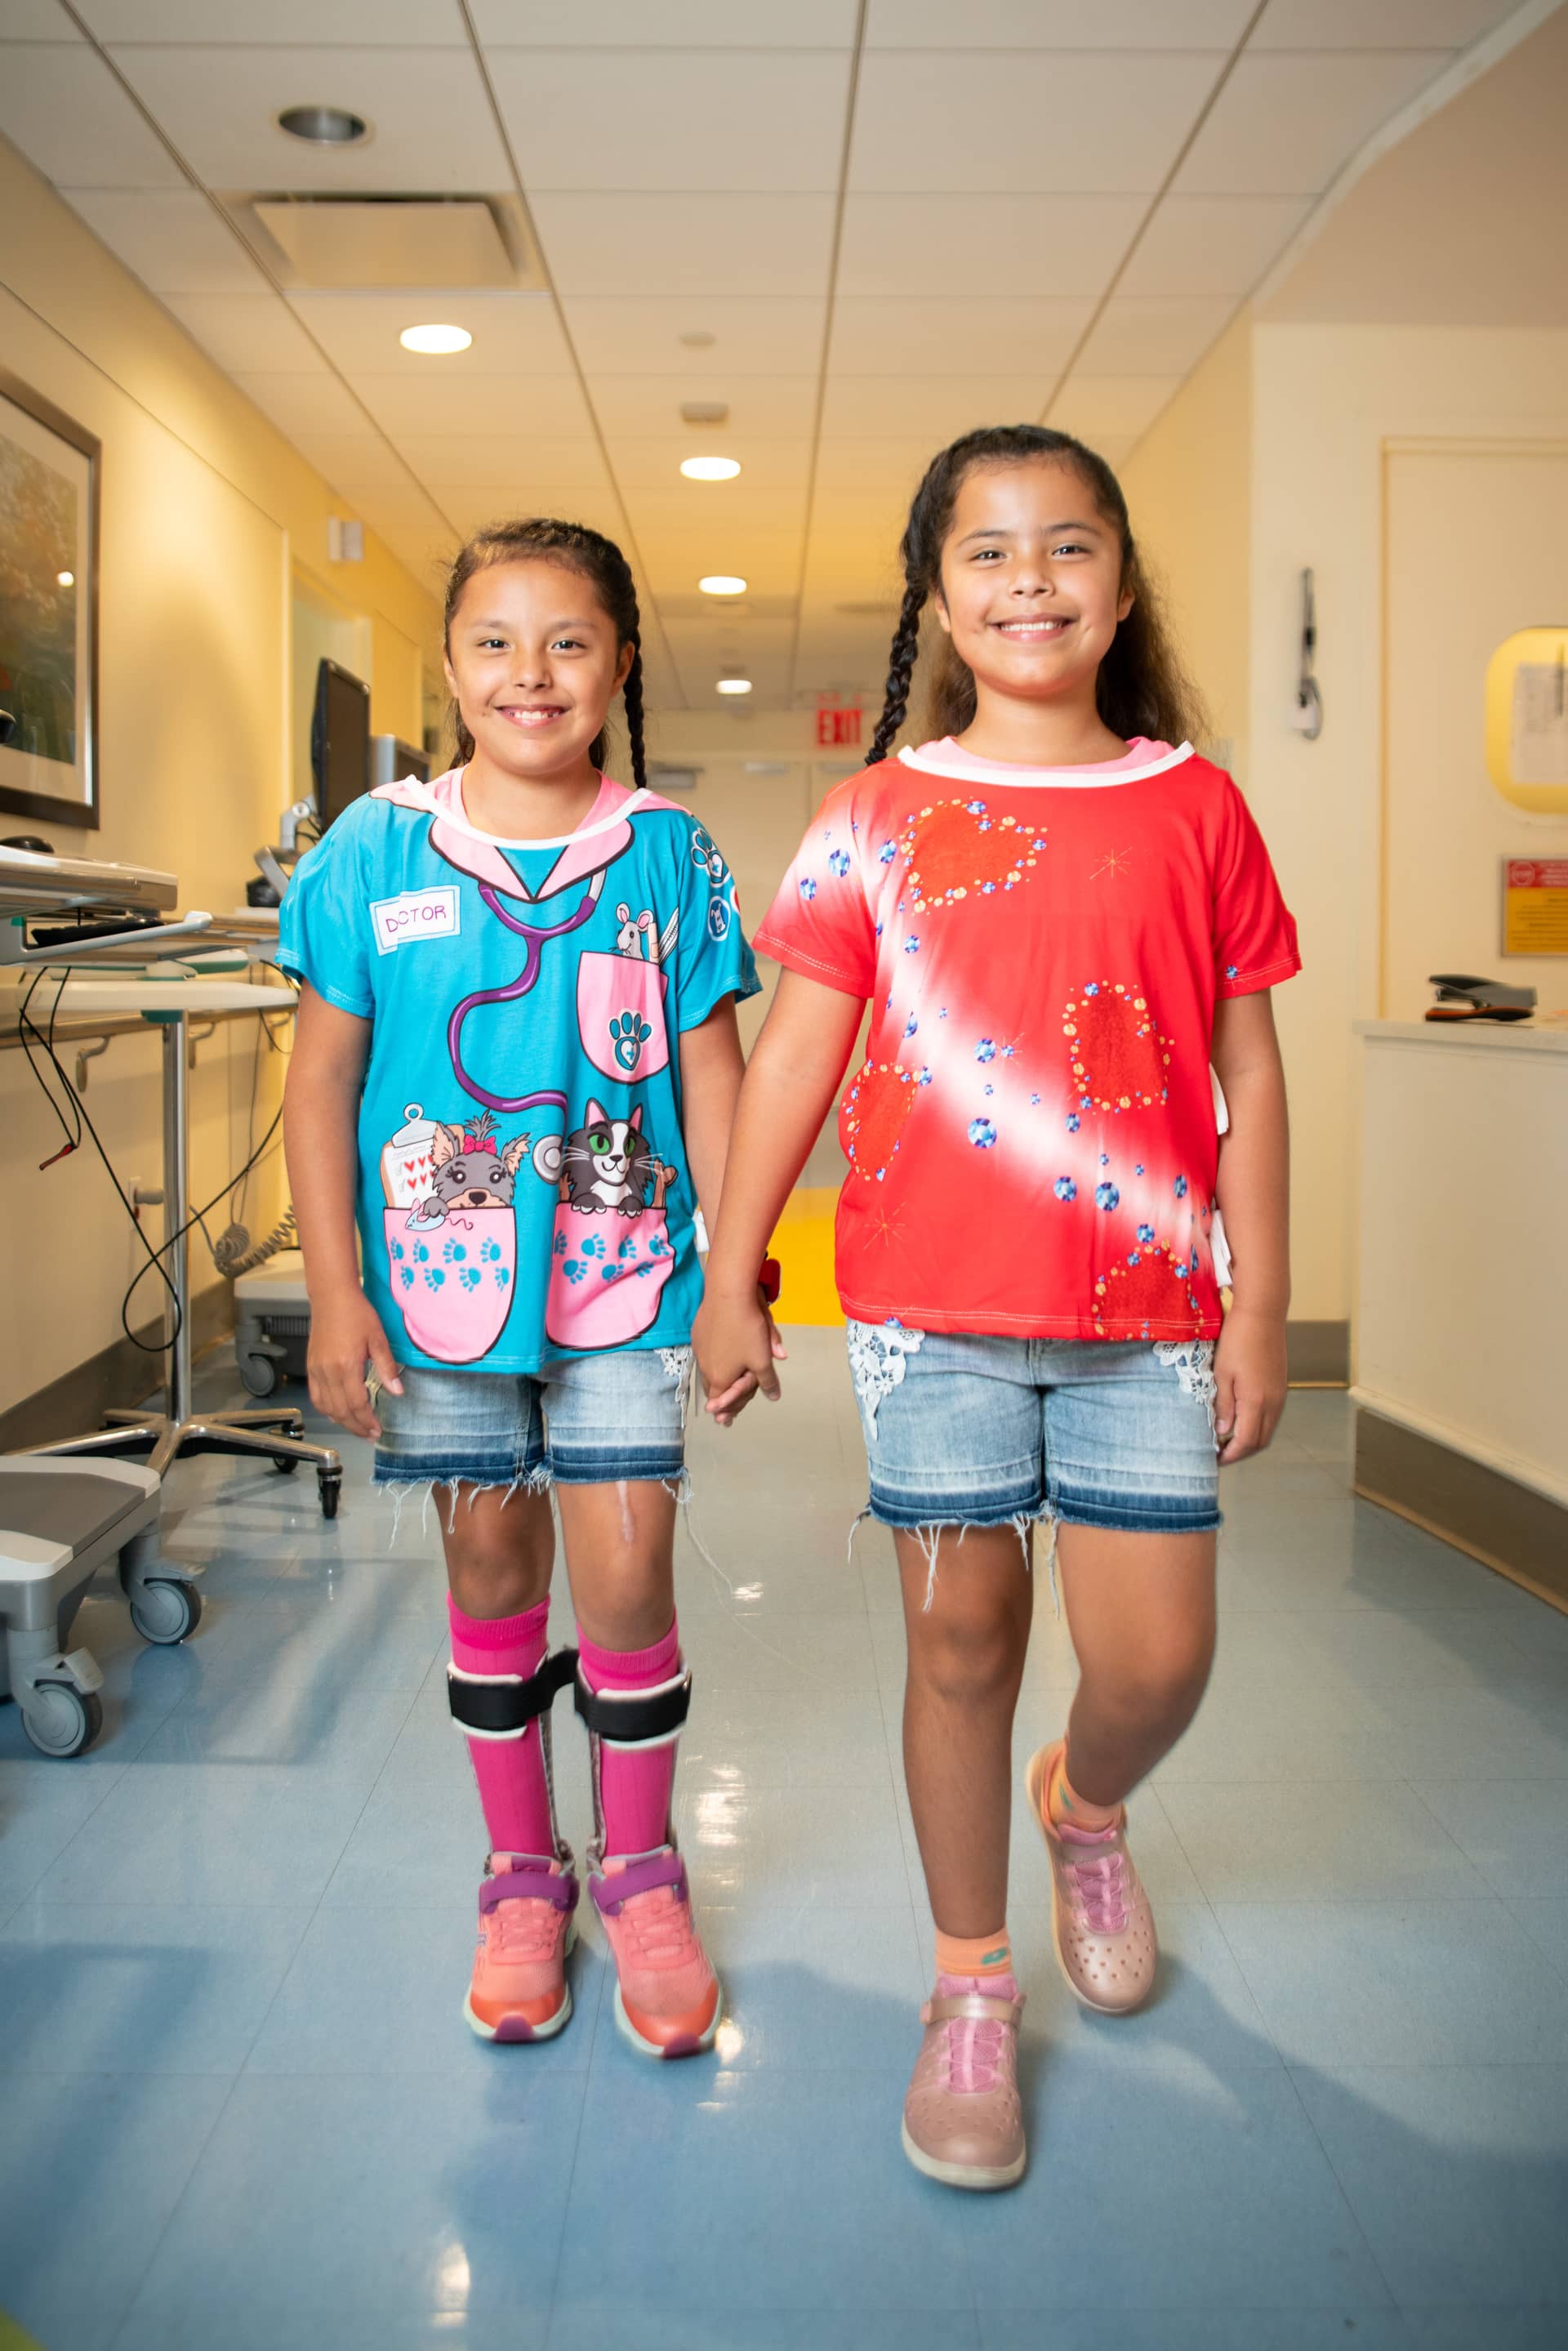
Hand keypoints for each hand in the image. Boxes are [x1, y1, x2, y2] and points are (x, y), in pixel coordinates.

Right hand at [307, 1283, 402, 1440]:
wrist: (332, 1297)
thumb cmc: (356, 1313)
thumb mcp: (378, 1339)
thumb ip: (386, 1368)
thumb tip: (397, 1391)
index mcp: (345, 1366)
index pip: (356, 1404)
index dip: (367, 1421)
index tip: (377, 1430)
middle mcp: (327, 1371)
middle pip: (340, 1411)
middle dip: (356, 1427)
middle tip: (370, 1434)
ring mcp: (316, 1370)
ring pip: (326, 1407)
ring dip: (341, 1421)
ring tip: (357, 1427)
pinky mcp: (311, 1367)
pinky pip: (316, 1396)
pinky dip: (327, 1409)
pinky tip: (338, 1412)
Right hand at [693, 1288, 787, 1427]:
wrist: (727, 1295)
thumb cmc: (747, 1330)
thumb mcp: (762, 1359)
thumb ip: (768, 1380)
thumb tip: (774, 1396)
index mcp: (721, 1377)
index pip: (722, 1401)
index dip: (727, 1411)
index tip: (725, 1422)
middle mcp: (705, 1366)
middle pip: (711, 1388)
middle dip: (718, 1398)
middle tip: (721, 1408)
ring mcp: (700, 1349)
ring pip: (706, 1371)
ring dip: (713, 1380)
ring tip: (718, 1385)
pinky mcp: (698, 1334)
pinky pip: (704, 1354)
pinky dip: (711, 1361)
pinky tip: (714, 1357)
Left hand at [1213, 1307, 1286, 1464]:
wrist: (1263, 1314)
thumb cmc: (1238, 1339)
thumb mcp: (1222, 1373)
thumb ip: (1224, 1405)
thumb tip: (1223, 1431)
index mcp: (1257, 1401)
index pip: (1246, 1442)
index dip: (1230, 1455)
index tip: (1215, 1459)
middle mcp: (1273, 1402)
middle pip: (1260, 1441)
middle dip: (1241, 1452)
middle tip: (1219, 1453)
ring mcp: (1280, 1395)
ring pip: (1268, 1430)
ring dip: (1250, 1439)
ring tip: (1228, 1438)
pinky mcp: (1281, 1386)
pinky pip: (1271, 1416)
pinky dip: (1257, 1425)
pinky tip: (1241, 1419)